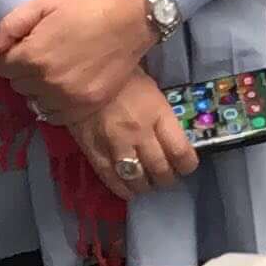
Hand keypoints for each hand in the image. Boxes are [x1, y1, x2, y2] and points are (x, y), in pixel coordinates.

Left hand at [0, 0, 158, 123]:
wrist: (128, 22)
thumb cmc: (85, 8)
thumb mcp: (43, 4)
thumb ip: (11, 26)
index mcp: (32, 55)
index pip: (2, 67)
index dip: (12, 54)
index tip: (27, 45)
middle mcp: (47, 81)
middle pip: (17, 85)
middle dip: (24, 70)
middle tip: (44, 55)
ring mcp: (68, 98)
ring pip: (34, 102)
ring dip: (39, 89)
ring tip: (56, 71)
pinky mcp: (86, 107)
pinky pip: (54, 116)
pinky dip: (54, 104)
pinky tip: (65, 87)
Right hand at [69, 77, 196, 203]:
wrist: (78, 75)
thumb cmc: (120, 76)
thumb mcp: (150, 88)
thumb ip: (162, 112)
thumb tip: (173, 131)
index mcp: (157, 113)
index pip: (181, 151)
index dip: (188, 164)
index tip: (186, 165)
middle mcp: (139, 133)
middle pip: (160, 169)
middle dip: (167, 178)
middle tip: (166, 176)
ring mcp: (116, 145)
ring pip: (137, 179)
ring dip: (146, 185)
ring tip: (147, 183)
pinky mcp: (94, 152)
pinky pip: (111, 178)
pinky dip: (122, 189)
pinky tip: (128, 191)